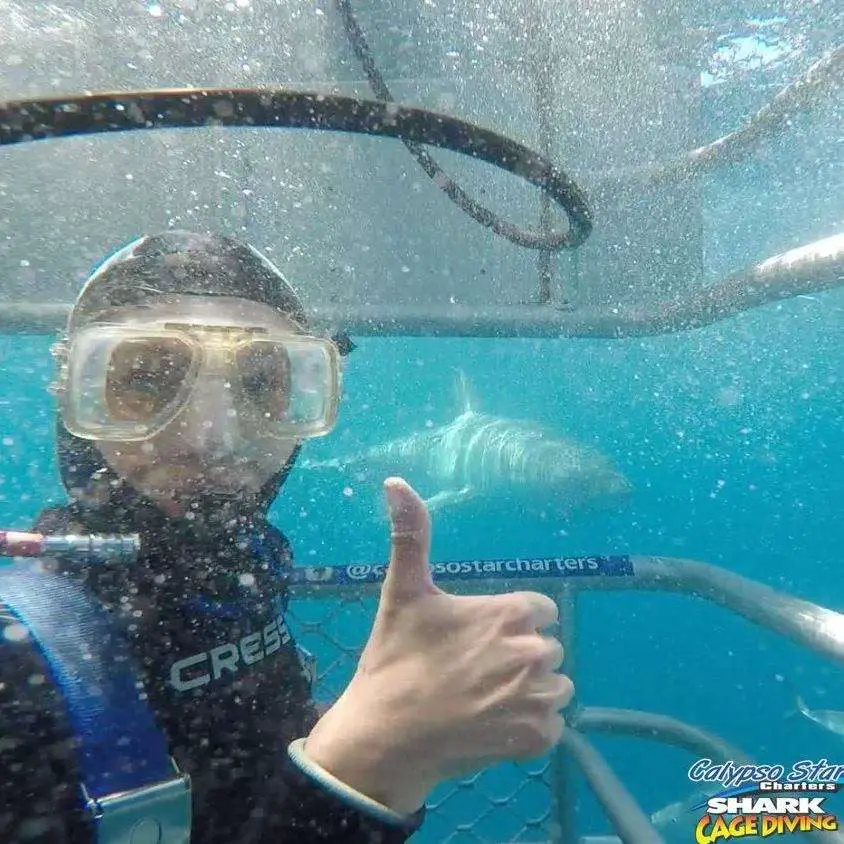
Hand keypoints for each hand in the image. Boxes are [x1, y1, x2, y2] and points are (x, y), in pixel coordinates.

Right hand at [303, 477, 572, 813]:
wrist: (386, 736)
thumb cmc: (395, 659)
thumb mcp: (403, 592)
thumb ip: (411, 534)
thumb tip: (395, 481)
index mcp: (510, 613)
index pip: (541, 611)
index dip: (512, 622)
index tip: (479, 637)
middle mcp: (533, 653)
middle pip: (547, 647)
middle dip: (519, 655)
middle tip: (474, 670)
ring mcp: (536, 698)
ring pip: (555, 685)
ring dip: (530, 691)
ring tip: (486, 698)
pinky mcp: (537, 738)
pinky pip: (553, 724)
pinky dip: (530, 726)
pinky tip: (494, 725)